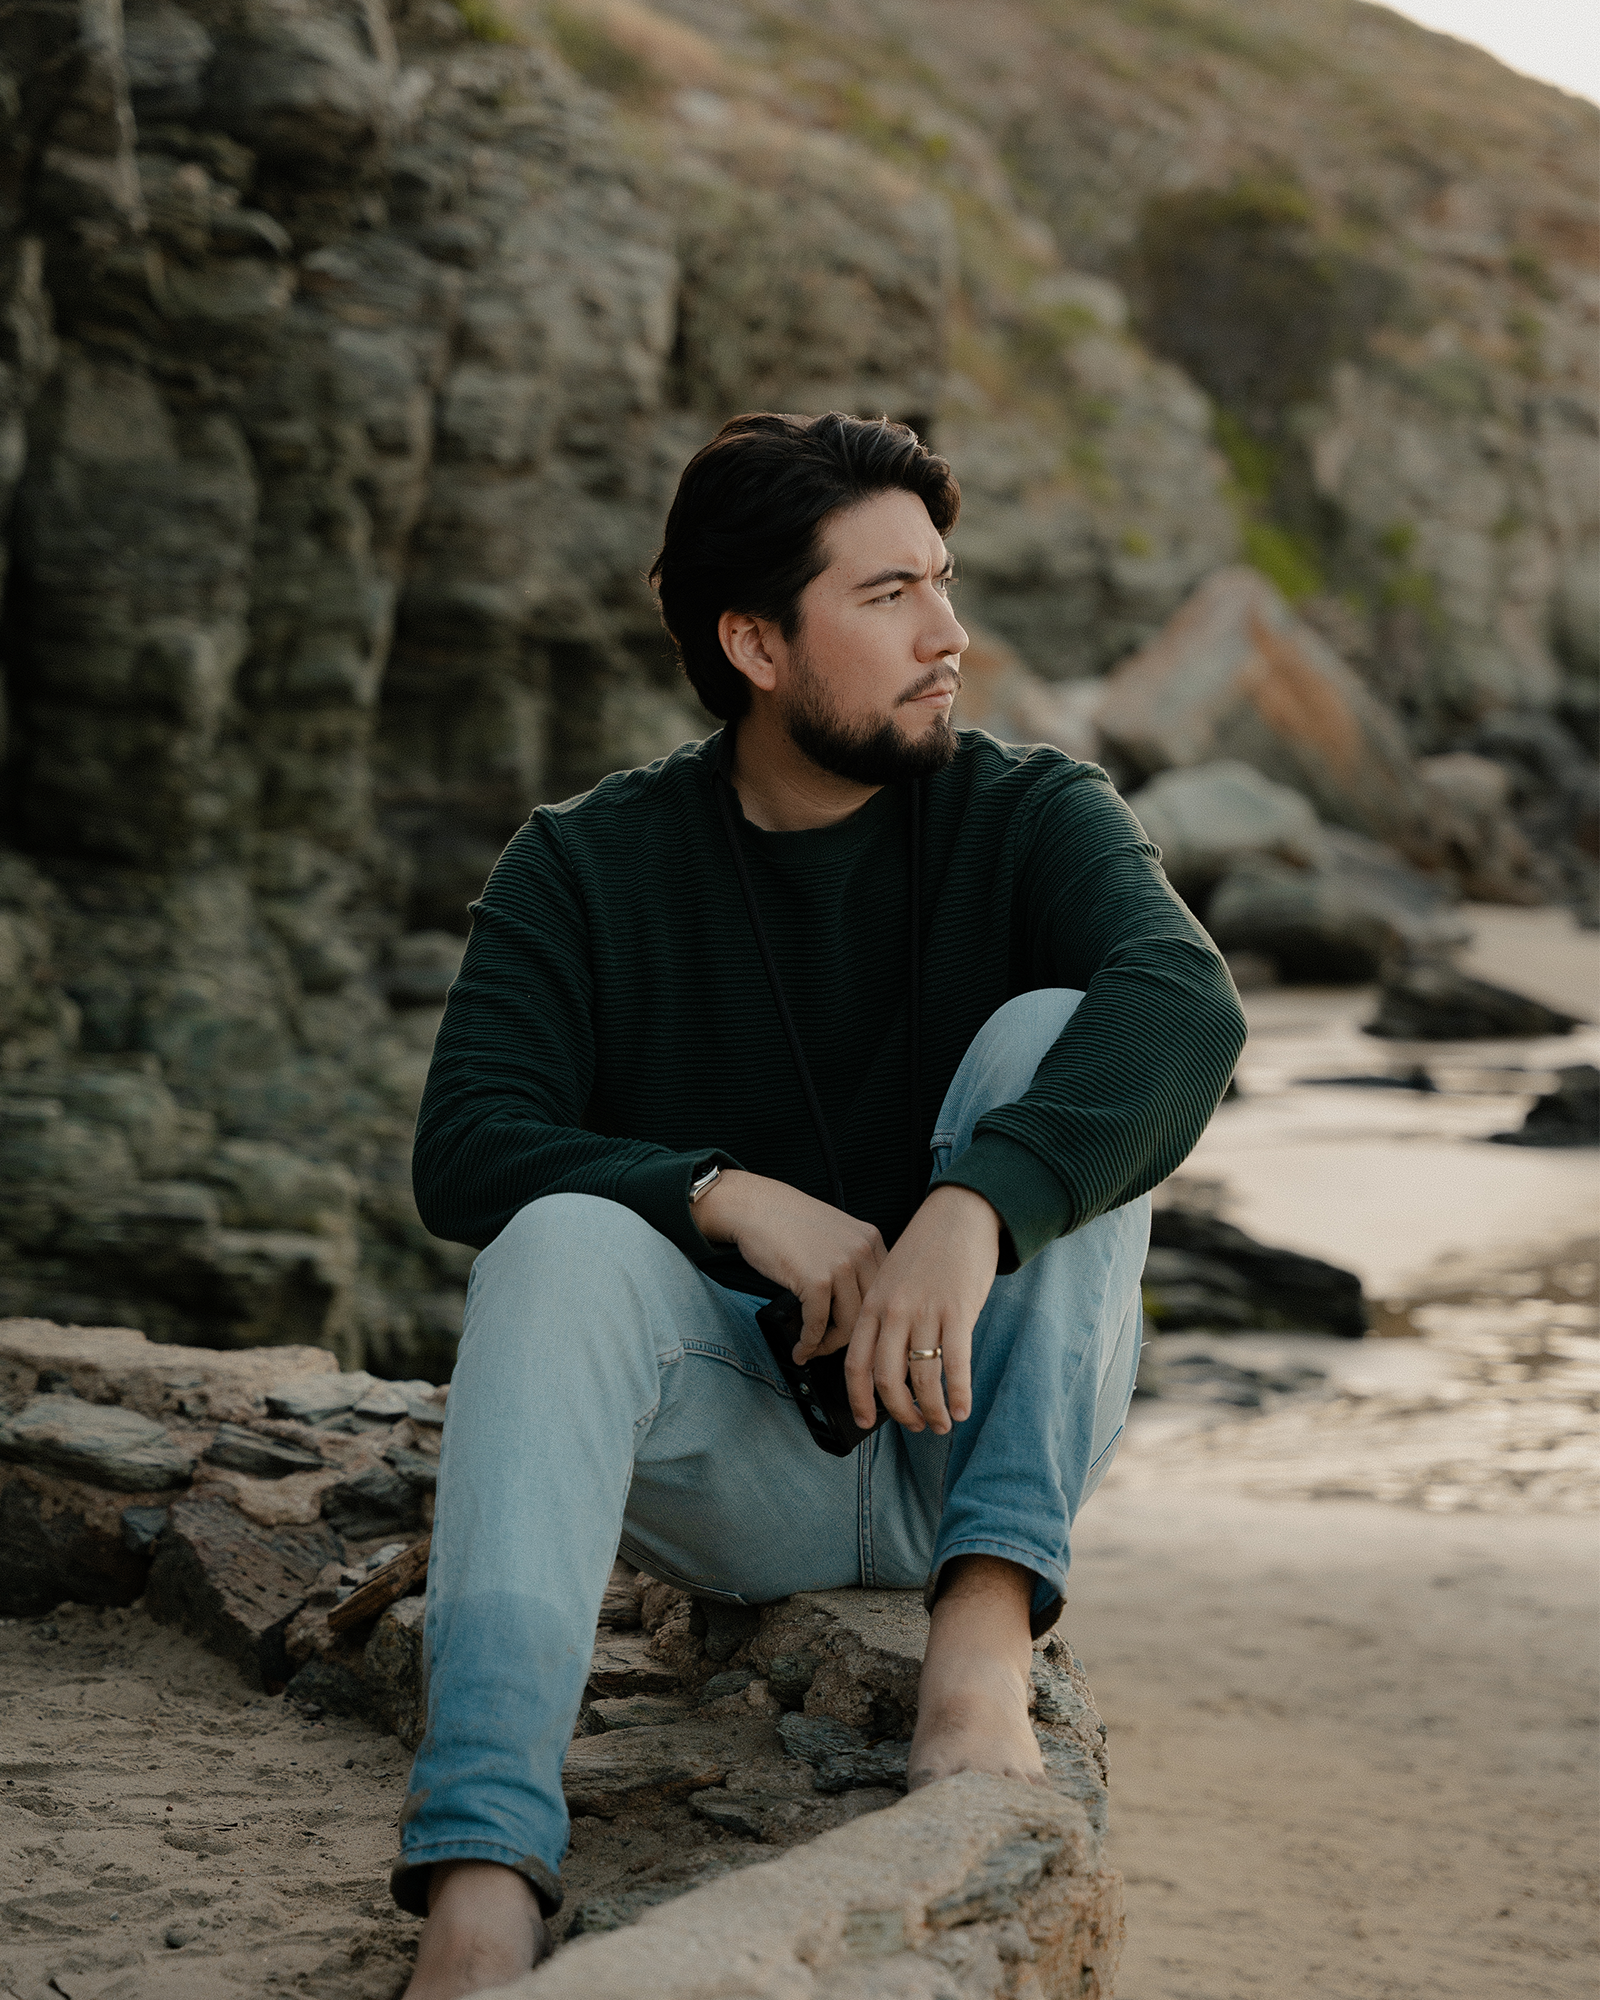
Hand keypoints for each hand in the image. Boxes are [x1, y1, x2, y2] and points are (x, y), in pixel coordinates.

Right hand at [693, 1169, 886, 1355]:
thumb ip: (852, 1261)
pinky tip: (800, 1347)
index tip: (855, 1334)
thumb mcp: (835, 1233)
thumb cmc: (786, 1221)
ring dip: (827, 1345)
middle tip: (830, 1347)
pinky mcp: (816, 1280)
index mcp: (870, 1240)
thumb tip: (856, 1306)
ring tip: (813, 1349)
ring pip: (848, 1324)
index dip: (869, 1319)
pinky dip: (808, 1342)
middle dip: (849, 1337)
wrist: (755, 1206)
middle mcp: (862, 1251)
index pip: (884, 1292)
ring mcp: (841, 1265)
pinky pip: (818, 1324)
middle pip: (870, 1311)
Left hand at [840, 1185, 999, 1435]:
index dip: (859, 1399)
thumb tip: (888, 1362)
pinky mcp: (958, 1311)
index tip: (865, 1421)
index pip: (856, 1363)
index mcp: (872, 1304)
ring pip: (922, 1377)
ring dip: (931, 1410)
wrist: (959, 1214)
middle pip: (887, 1378)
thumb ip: (885, 1316)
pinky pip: (955, 1364)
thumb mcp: (891, 1279)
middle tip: (912, 1425)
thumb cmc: (926, 1249)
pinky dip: (958, 1394)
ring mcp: (925, 1312)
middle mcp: (893, 1311)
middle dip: (899, 1411)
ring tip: (940, 1423)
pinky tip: (961, 1409)